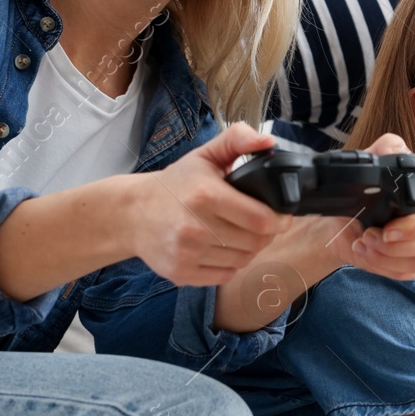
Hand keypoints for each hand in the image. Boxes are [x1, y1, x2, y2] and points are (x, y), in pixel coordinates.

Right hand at [131, 123, 293, 286]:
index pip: (261, 219)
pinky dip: (230, 264)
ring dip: (248, 249)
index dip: (279, 219)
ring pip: (243, 260)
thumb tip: (268, 141)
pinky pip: (225, 275)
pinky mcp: (181, 272)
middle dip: (265, 234)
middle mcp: (195, 227)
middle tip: (259, 224)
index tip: (281, 215)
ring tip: (238, 234)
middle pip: (256, 242)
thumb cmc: (176, 184)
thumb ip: (238, 140)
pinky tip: (222, 249)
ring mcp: (187, 253)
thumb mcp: (205, 155)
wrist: (133, 212)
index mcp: (206, 195)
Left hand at [345, 134, 414, 279]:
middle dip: (396, 245)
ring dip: (386, 257)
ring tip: (364, 243)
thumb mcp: (369, 165)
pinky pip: (410, 273)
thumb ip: (385, 148)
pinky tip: (366, 254)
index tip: (386, 229)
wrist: (344, 221)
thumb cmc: (362, 193)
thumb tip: (396, 148)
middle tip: (368, 236)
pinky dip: (383, 267)